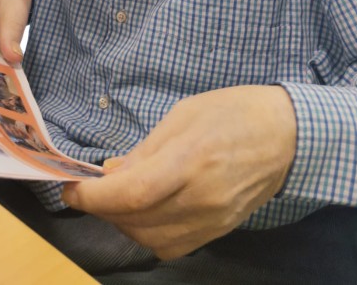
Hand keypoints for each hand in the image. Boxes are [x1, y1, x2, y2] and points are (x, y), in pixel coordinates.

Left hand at [63, 85, 296, 259]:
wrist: (286, 134)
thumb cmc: (232, 111)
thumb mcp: (182, 115)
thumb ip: (145, 150)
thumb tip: (110, 174)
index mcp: (192, 160)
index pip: (132, 194)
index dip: (93, 197)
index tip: (70, 190)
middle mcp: (202, 199)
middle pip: (137, 221)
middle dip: (102, 208)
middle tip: (90, 189)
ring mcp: (214, 221)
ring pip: (151, 241)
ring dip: (123, 223)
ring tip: (117, 198)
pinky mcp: (220, 232)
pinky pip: (172, 246)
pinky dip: (148, 234)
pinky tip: (145, 212)